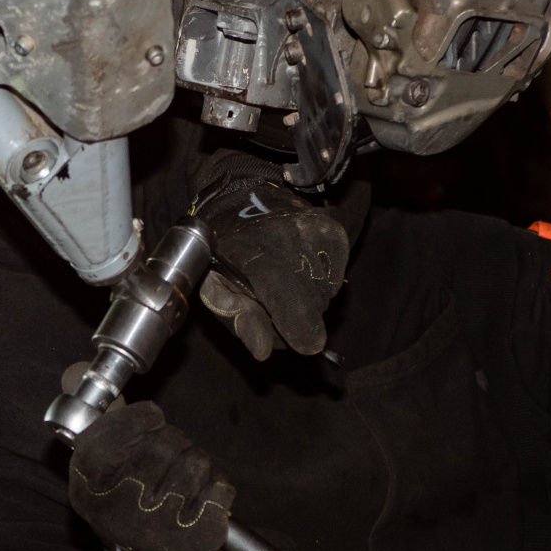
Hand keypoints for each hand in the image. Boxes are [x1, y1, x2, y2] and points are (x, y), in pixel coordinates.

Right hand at [67, 401, 232, 550]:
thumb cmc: (129, 512)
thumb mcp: (102, 476)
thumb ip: (96, 425)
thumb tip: (73, 372)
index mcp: (88, 491)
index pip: (108, 436)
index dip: (136, 420)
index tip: (151, 419)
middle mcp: (119, 510)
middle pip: (162, 442)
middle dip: (174, 443)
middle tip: (168, 465)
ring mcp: (159, 527)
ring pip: (196, 460)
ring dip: (198, 466)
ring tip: (184, 486)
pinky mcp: (197, 539)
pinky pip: (220, 487)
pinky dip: (218, 490)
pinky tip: (202, 505)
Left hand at [193, 179, 348, 359]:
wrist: (244, 197)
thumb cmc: (223, 247)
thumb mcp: (214, 285)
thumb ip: (237, 319)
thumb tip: (263, 352)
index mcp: (256, 253)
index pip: (293, 302)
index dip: (301, 330)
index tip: (305, 345)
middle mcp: (294, 238)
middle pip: (313, 305)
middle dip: (295, 318)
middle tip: (272, 304)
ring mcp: (319, 232)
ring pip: (327, 294)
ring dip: (308, 301)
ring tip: (283, 284)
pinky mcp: (336, 233)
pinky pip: (336, 280)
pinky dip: (319, 283)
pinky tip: (298, 270)